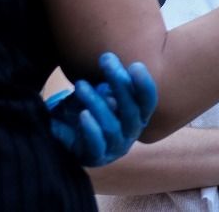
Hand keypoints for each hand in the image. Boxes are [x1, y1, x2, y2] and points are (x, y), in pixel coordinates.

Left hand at [47, 52, 157, 166]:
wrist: (70, 136)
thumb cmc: (93, 109)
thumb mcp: (103, 92)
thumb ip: (109, 83)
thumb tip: (109, 64)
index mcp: (139, 115)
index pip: (148, 101)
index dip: (144, 85)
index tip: (134, 65)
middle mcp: (132, 132)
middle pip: (131, 110)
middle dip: (119, 83)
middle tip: (106, 60)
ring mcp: (115, 147)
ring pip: (111, 126)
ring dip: (96, 103)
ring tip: (80, 84)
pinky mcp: (95, 157)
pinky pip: (96, 145)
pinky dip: (90, 129)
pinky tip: (82, 114)